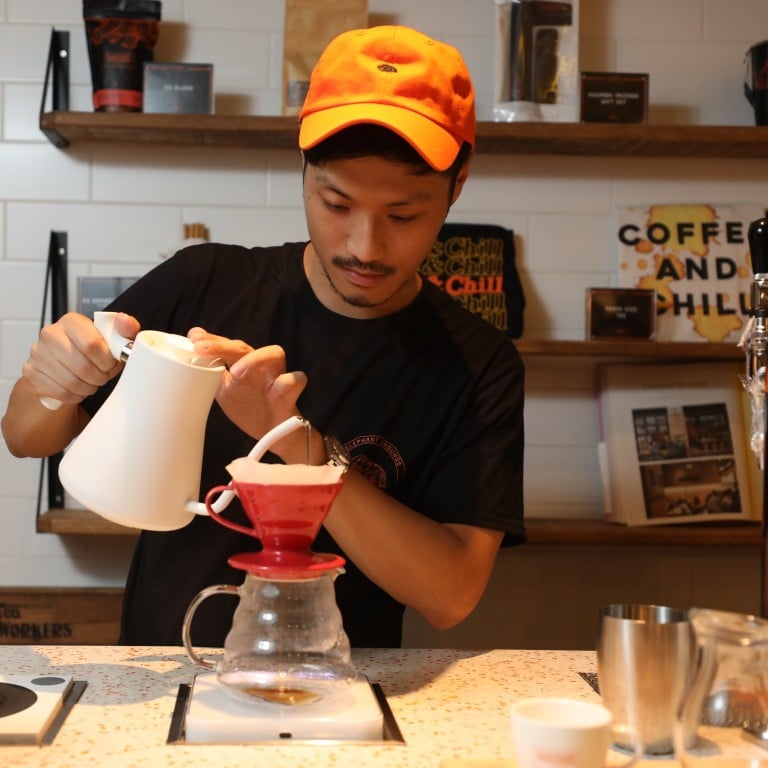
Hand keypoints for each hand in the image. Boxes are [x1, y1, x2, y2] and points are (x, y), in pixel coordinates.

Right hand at [23, 311, 139, 406]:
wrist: (65, 362)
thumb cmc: (91, 350)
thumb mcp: (113, 338)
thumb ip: (125, 329)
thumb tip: (126, 322)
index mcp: (72, 321)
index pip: (92, 344)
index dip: (107, 360)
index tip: (111, 363)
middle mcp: (50, 334)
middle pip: (82, 366)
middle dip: (99, 376)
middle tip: (103, 375)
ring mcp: (38, 353)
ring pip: (71, 382)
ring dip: (89, 387)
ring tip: (92, 381)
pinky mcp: (32, 373)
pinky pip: (60, 392)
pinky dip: (75, 395)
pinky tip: (79, 387)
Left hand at [188, 328, 307, 443]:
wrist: (272, 434)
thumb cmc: (249, 408)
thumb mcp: (224, 392)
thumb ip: (211, 376)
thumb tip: (187, 363)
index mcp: (244, 363)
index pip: (228, 346)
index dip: (212, 340)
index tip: (193, 337)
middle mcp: (261, 365)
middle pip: (244, 347)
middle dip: (222, 345)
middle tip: (202, 348)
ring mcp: (276, 377)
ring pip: (274, 354)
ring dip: (254, 359)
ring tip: (235, 372)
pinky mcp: (290, 394)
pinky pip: (295, 380)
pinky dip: (290, 381)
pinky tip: (278, 388)